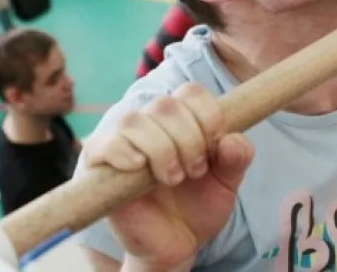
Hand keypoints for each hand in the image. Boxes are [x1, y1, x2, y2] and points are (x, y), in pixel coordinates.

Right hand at [84, 83, 253, 269]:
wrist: (176, 244)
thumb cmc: (198, 207)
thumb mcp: (227, 183)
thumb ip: (236, 159)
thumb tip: (231, 139)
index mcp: (182, 119)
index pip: (191, 93)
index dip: (207, 113)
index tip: (216, 143)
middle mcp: (151, 124)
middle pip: (165, 105)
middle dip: (188, 139)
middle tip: (196, 171)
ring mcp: (123, 142)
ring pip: (135, 121)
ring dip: (161, 149)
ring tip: (174, 179)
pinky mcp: (100, 165)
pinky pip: (104, 144)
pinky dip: (123, 152)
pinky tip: (140, 168)